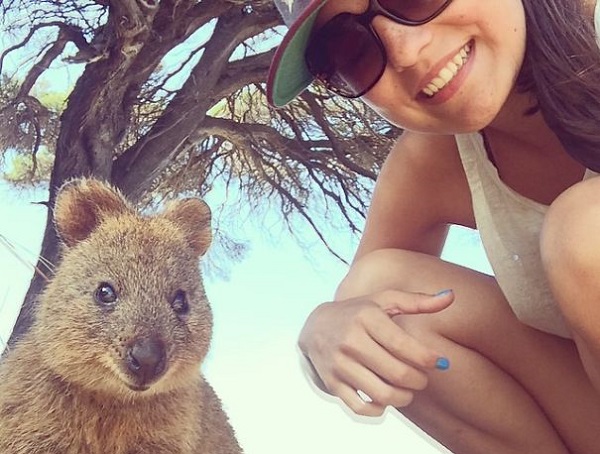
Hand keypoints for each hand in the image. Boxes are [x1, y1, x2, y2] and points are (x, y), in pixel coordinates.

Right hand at [298, 289, 453, 415]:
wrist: (315, 326)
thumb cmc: (359, 312)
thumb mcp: (384, 300)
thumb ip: (418, 301)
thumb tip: (451, 296)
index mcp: (366, 317)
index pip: (403, 345)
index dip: (428, 358)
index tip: (439, 362)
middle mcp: (351, 340)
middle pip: (398, 373)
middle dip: (419, 380)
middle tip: (423, 378)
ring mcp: (339, 364)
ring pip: (382, 394)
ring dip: (404, 398)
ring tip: (408, 390)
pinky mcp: (332, 383)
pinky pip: (361, 408)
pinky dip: (379, 409)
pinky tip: (386, 399)